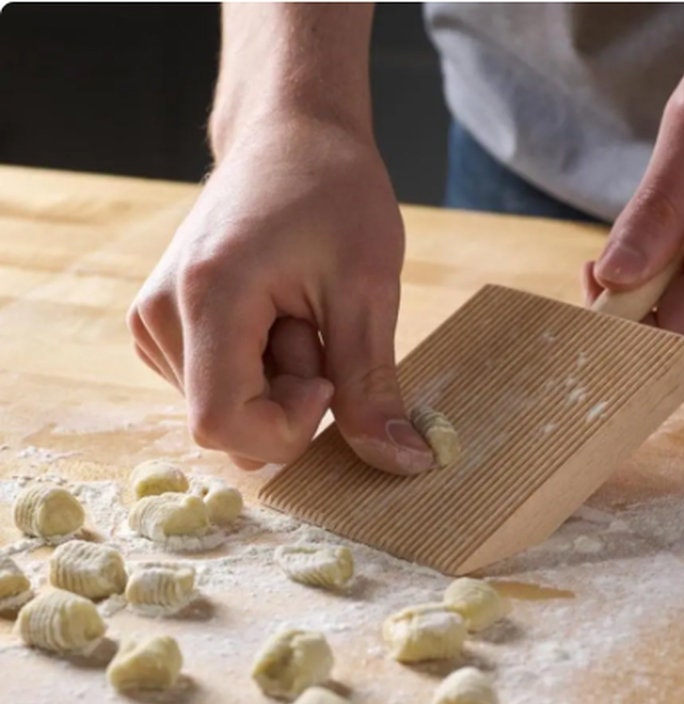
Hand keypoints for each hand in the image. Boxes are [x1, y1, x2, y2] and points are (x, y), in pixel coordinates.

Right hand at [127, 114, 433, 473]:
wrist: (288, 134)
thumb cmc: (333, 191)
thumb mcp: (368, 289)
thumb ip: (373, 386)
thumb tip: (403, 463)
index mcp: (205, 298)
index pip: (223, 425)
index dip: (288, 427)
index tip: (329, 375)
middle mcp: (159, 315)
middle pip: (226, 423)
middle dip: (289, 397)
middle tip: (318, 326)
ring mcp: (153, 322)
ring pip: (224, 410)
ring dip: (278, 382)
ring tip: (297, 312)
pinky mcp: (163, 327)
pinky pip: (218, 388)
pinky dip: (261, 372)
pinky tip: (276, 319)